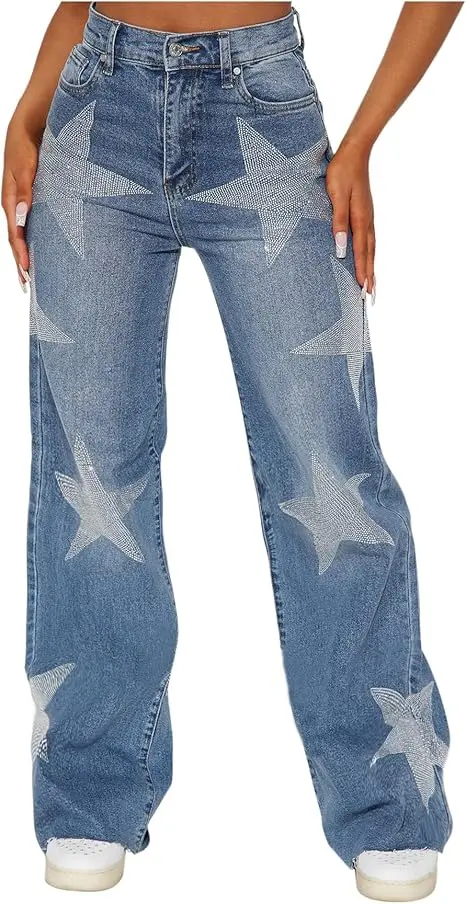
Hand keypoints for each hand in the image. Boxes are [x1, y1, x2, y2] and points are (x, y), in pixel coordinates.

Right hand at [2, 115, 40, 289]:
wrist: (29, 127)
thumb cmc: (27, 146)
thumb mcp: (26, 167)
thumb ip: (24, 191)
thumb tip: (20, 216)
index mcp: (10, 201)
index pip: (14, 235)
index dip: (20, 256)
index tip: (27, 273)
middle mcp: (14, 206)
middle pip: (16, 240)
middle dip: (21, 263)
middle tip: (28, 286)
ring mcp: (22, 204)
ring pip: (23, 234)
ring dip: (27, 254)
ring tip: (33, 274)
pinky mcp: (30, 200)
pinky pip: (30, 224)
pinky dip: (33, 239)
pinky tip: (41, 248)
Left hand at [326, 141, 374, 296]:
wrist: (355, 152)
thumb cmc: (341, 173)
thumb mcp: (336, 196)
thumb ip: (338, 222)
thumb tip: (340, 248)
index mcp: (360, 220)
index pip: (361, 252)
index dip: (362, 272)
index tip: (363, 290)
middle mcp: (367, 221)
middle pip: (370, 254)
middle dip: (370, 276)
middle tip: (370, 296)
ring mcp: (368, 217)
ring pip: (371, 247)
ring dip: (371, 266)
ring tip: (371, 283)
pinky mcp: (365, 212)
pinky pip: (369, 238)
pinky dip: (369, 252)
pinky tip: (367, 256)